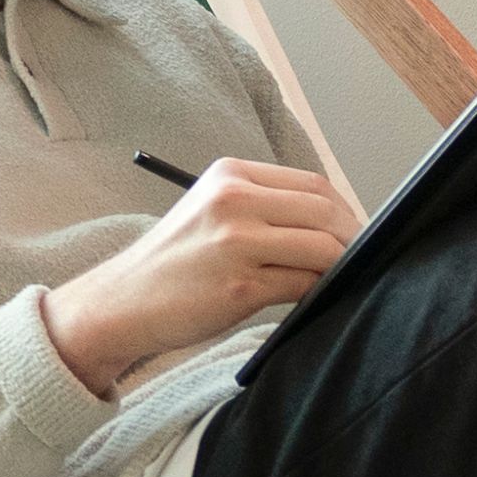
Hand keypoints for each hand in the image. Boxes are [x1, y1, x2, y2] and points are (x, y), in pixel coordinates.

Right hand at [50, 156, 361, 396]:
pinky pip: (302, 285)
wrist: (122, 302)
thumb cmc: (174, 262)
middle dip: (350, 239)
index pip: (312, 184)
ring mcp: (236, 243)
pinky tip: (309, 299)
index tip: (351, 233)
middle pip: (323, 212)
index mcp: (229, 174)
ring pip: (321, 249)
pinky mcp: (239, 286)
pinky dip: (316, 293)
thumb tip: (335, 223)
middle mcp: (233, 200)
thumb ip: (264, 206)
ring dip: (337, 268)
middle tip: (354, 261)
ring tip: (333, 281)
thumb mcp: (211, 210)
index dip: (342, 211)